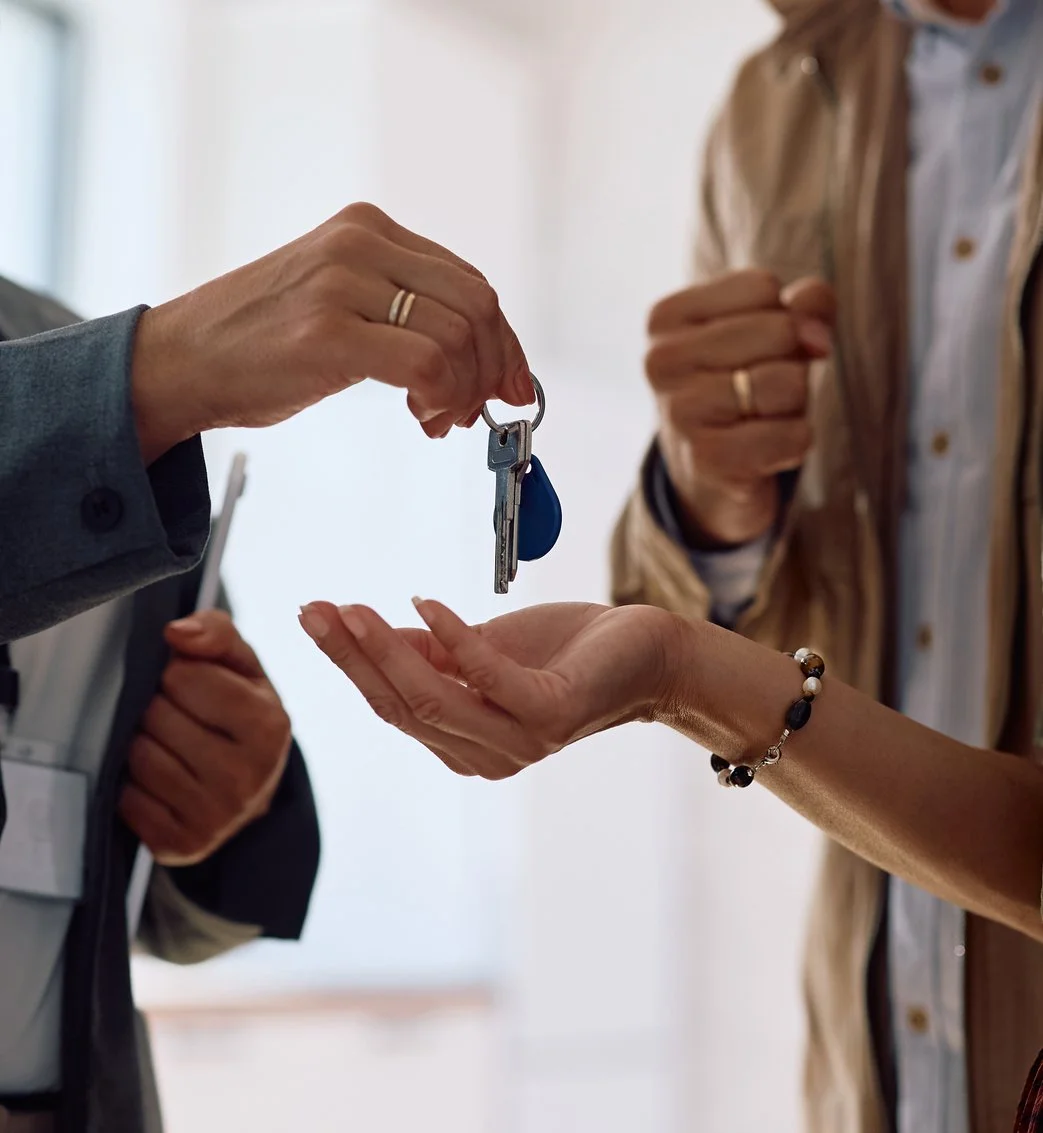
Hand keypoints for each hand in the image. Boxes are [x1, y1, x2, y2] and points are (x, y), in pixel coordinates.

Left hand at [118, 611, 291, 865]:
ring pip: (138, 757)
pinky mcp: (181, 844)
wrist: (253, 791)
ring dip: (143, 744)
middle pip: (157, 717)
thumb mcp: (242, 668)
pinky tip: (159, 780)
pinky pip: (126, 800)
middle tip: (178, 717)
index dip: (178, 675)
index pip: (184, 678)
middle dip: (158, 708)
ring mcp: (216, 816)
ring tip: (169, 745)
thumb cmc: (241, 716)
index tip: (192, 687)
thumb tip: (175, 633)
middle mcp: (248, 777)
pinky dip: (133, 785)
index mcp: (270, 726)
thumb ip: (215, 632)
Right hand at [132, 202, 534, 462]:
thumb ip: (400, 307)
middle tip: (477, 411)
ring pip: (458, 336)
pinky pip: (426, 364)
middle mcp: (360, 244)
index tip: (513, 384)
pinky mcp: (327, 333)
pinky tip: (422, 416)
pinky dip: (442, 398)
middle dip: (494, 368)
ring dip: (464, 391)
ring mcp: (342, 285)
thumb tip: (477, 354)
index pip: (470, 282)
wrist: (181, 359)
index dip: (504, 342)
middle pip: (477, 305)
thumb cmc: (260, 342)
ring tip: (438, 419)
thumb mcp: (337, 299)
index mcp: (367, 229)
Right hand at [297, 598, 682, 778]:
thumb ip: (428, 650)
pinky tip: (424, 603)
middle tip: (315, 611)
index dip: (349, 663)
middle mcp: (484, 756)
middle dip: (353, 658)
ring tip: (356, 610)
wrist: (644, 652)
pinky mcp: (549, 715)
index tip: (313, 615)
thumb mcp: (481, 647)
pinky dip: (452, 639)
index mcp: (462, 743)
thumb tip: (366, 631)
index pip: (391, 705)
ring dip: (389, 652)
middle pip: (401, 707)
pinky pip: (487, 679)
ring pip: (433, 701)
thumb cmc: (563, 652)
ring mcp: (518, 742)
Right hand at [647, 269, 835, 545]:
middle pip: (779, 331)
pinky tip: (766, 451)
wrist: (708, 472)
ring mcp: (679, 412)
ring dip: (794, 405)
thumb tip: (817, 335)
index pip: (761, 287)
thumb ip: (804, 306)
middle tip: (759, 391)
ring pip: (789, 383)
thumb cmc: (741, 386)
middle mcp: (662, 361)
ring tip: (760, 418)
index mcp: (666, 318)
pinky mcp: (707, 459)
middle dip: (791, 362)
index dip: (780, 318)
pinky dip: (796, 443)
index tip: (752, 351)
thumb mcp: (768, 331)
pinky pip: (793, 435)